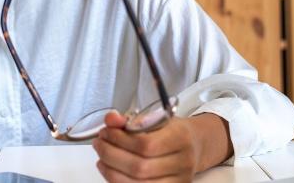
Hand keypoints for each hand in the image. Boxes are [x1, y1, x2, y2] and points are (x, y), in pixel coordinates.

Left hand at [92, 111, 231, 181]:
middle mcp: (183, 161)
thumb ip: (129, 119)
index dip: (120, 140)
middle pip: (140, 167)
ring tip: (101, 159)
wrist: (194, 146)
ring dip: (112, 172)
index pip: (145, 144)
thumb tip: (110, 119)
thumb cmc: (171, 131)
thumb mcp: (154, 118)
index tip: (105, 132)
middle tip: (99, 144)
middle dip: (111, 155)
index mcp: (180, 137)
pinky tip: (111, 171)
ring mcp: (179, 180)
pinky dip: (120, 182)